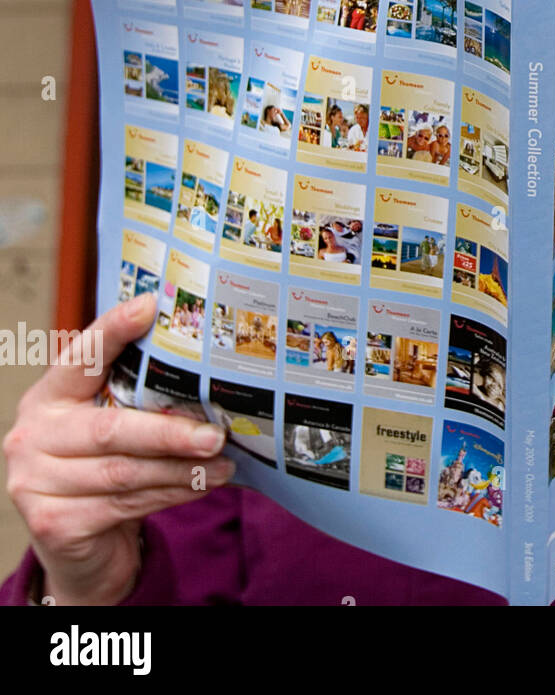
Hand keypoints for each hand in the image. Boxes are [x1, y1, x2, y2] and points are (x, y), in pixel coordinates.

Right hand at [2, 294, 231, 604]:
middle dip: (169, 432)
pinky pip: (124, 505)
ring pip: (124, 472)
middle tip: (216, 435)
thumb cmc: (106, 468)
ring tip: (223, 462)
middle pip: (110, 429)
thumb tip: (209, 371)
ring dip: (181, 469)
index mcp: (49, 397)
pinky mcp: (52, 522)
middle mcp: (32, 435)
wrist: (83, 546)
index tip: (149, 306)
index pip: (81, 357)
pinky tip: (202, 485)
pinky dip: (170, 495)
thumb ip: (139, 399)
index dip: (113, 330)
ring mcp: (34, 482)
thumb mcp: (114, 425)